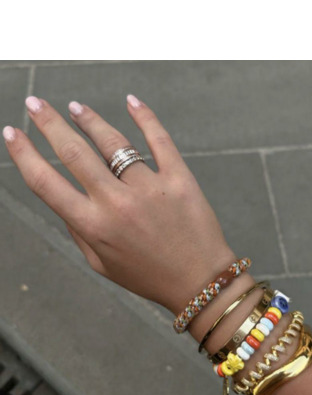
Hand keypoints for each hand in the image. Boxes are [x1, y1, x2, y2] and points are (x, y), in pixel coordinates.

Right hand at [3, 95, 235, 313]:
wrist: (199, 282)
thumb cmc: (148, 276)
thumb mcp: (102, 265)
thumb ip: (79, 232)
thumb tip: (64, 200)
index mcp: (94, 226)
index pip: (46, 182)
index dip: (24, 154)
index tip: (12, 133)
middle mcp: (117, 203)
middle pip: (73, 152)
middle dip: (48, 122)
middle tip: (34, 103)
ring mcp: (149, 188)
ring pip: (113, 141)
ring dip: (89, 119)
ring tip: (75, 107)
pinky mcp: (179, 179)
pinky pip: (159, 139)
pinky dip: (145, 116)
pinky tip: (131, 101)